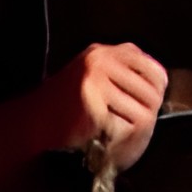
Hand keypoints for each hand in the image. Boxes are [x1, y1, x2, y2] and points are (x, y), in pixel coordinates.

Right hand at [41, 41, 167, 169]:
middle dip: (149, 112)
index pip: (152, 68)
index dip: (158, 89)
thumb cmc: (64, 107)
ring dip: (135, 129)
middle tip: (136, 125)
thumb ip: (121, 74)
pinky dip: (118, 138)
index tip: (153, 103)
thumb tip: (158, 85)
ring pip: (141, 111)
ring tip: (118, 132)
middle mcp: (100, 60)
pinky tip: (105, 136)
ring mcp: (95, 80)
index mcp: (102, 52)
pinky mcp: (90, 103)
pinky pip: (123, 126)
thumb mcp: (93, 77)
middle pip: (151, 91)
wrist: (32, 122)